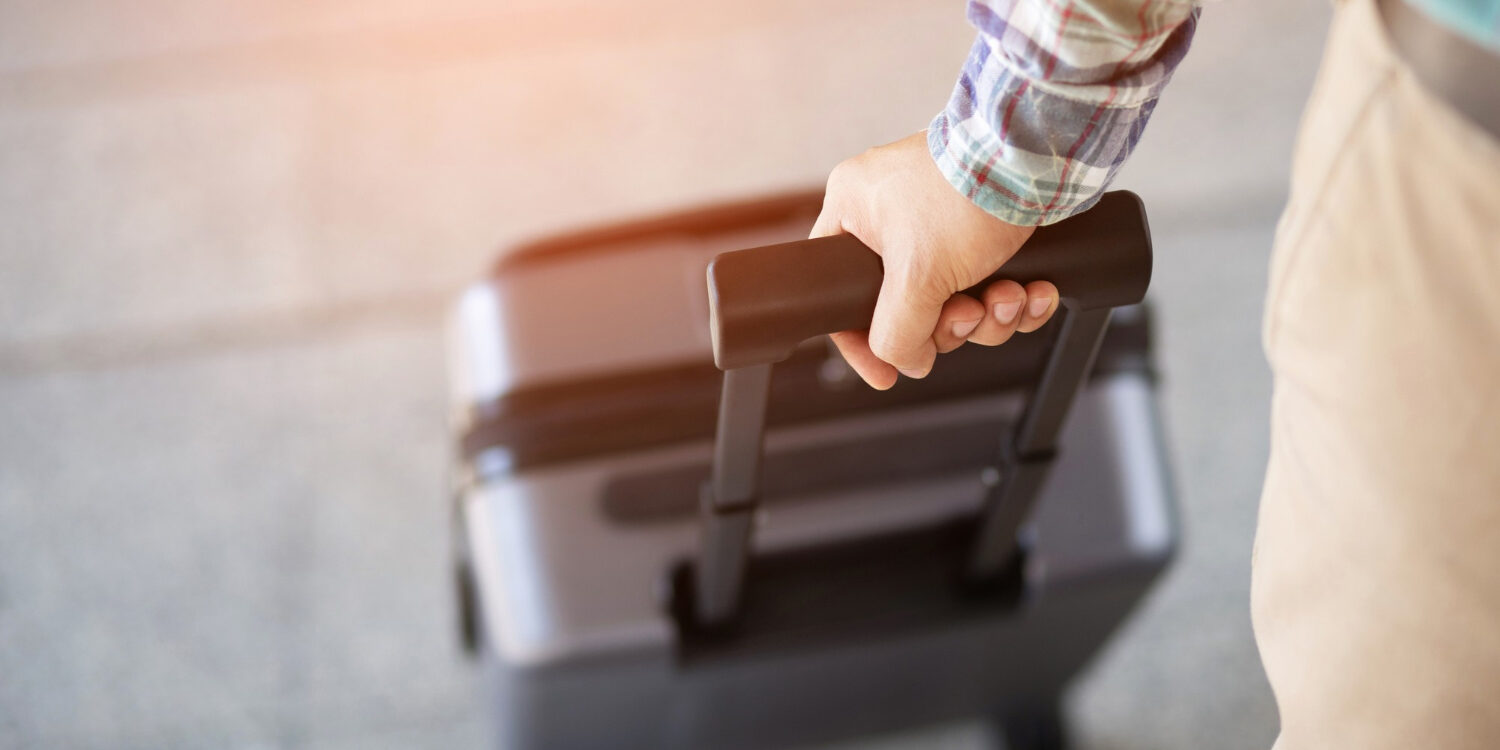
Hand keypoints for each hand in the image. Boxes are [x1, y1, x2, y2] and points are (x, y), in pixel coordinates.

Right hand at [811, 131, 1059, 389]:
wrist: (1039, 154)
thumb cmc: (967, 193)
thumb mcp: (916, 277)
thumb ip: (896, 332)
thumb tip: (905, 360)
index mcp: (854, 210)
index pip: (838, 292)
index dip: (861, 342)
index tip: (887, 374)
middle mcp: (892, 212)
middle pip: (907, 305)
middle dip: (952, 322)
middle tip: (970, 315)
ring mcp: (941, 218)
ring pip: (955, 298)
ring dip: (990, 314)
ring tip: (1010, 297)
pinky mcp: (985, 223)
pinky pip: (990, 281)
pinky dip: (1016, 297)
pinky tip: (1034, 292)